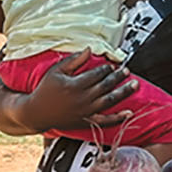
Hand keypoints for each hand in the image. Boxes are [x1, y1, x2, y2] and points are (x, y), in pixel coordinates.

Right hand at [20, 53, 138, 131]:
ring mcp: (86, 112)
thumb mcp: (56, 71)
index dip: (106, 69)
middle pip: (106, 86)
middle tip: (126, 70)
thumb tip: (89, 49)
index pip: (96, 74)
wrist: (37, 113)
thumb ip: (73, 60)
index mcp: (74, 85)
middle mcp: (82, 99)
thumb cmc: (45, 90)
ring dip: (124, 92)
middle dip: (118, 77)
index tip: (112, 65)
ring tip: (134, 84)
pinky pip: (105, 121)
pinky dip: (118, 118)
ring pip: (110, 100)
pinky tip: (129, 113)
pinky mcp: (86, 122)